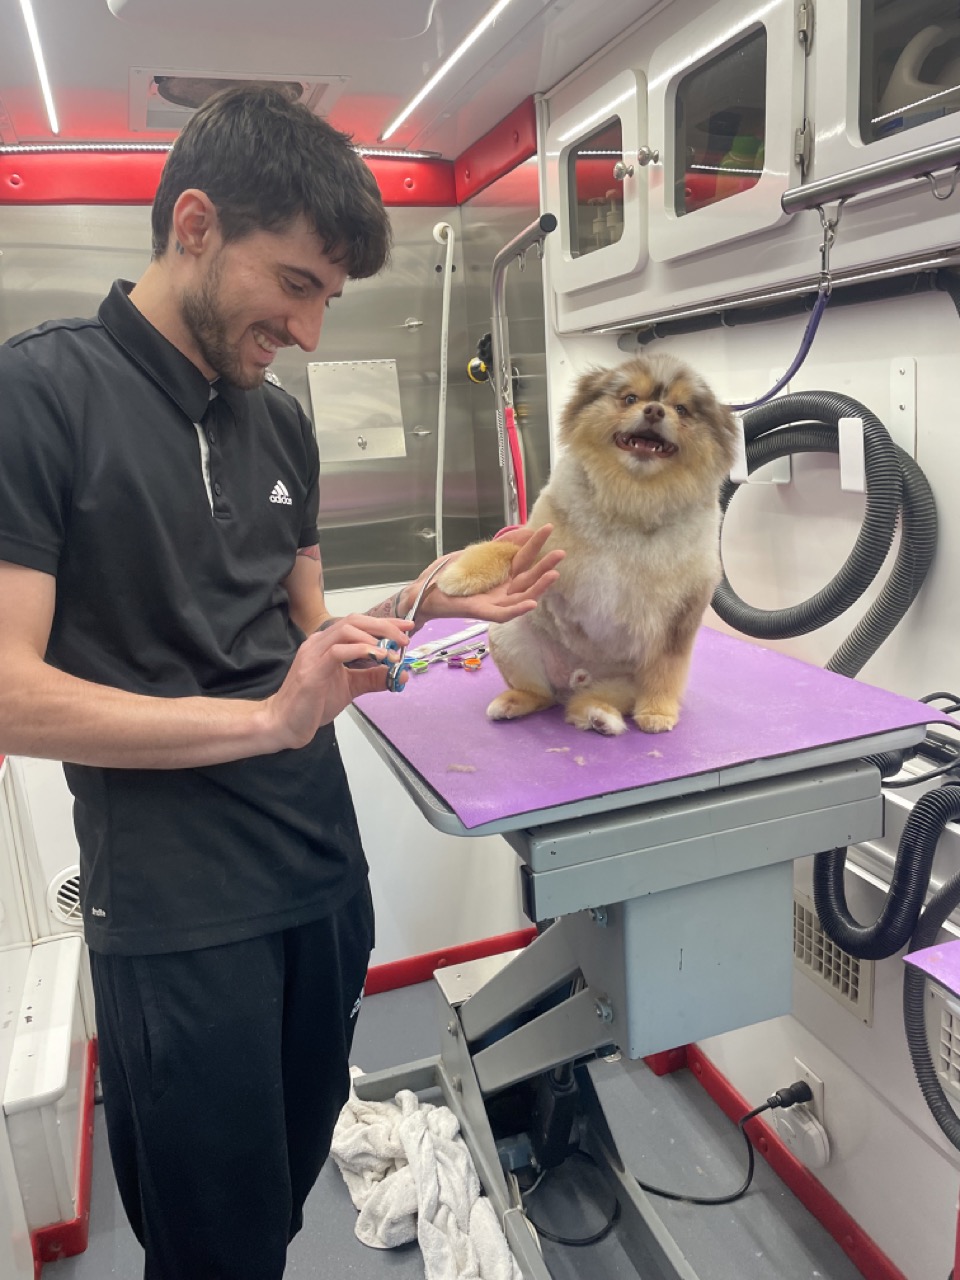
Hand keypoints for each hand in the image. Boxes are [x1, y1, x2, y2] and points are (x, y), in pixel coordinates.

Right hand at [260, 614, 414, 749]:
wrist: (284, 723)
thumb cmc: (313, 703)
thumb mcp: (350, 687)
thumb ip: (372, 678)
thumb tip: (400, 674)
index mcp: (326, 643)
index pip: (358, 623)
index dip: (384, 623)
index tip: (407, 627)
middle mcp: (318, 642)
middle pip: (354, 621)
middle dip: (383, 626)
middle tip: (405, 637)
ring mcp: (313, 654)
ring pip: (346, 630)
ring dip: (374, 637)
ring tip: (393, 651)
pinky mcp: (312, 670)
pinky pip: (338, 652)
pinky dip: (361, 650)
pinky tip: (378, 657)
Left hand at [422, 525, 562, 623]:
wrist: (424, 591)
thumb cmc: (449, 574)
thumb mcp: (475, 555)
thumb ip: (498, 547)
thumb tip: (521, 530)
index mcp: (502, 574)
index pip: (523, 558)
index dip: (535, 545)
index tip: (547, 529)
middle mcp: (503, 590)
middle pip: (528, 577)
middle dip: (545, 565)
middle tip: (562, 552)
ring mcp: (494, 602)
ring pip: (522, 596)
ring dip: (539, 586)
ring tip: (554, 573)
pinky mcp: (483, 613)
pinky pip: (504, 614)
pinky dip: (518, 609)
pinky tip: (532, 602)